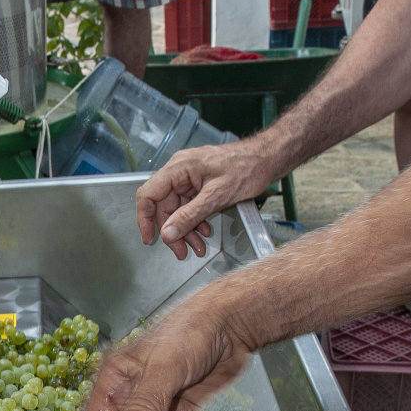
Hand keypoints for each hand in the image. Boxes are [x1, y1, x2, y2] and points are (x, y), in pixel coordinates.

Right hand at [137, 141, 276, 259]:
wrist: (265, 159)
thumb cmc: (246, 167)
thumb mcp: (216, 196)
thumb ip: (189, 215)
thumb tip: (167, 233)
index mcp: (178, 168)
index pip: (148, 194)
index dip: (145, 219)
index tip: (150, 239)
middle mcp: (179, 171)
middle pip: (164, 207)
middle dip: (173, 232)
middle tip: (181, 251)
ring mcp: (189, 178)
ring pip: (177, 210)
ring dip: (186, 231)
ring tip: (197, 247)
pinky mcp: (198, 184)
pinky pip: (189, 206)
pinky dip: (195, 222)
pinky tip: (204, 232)